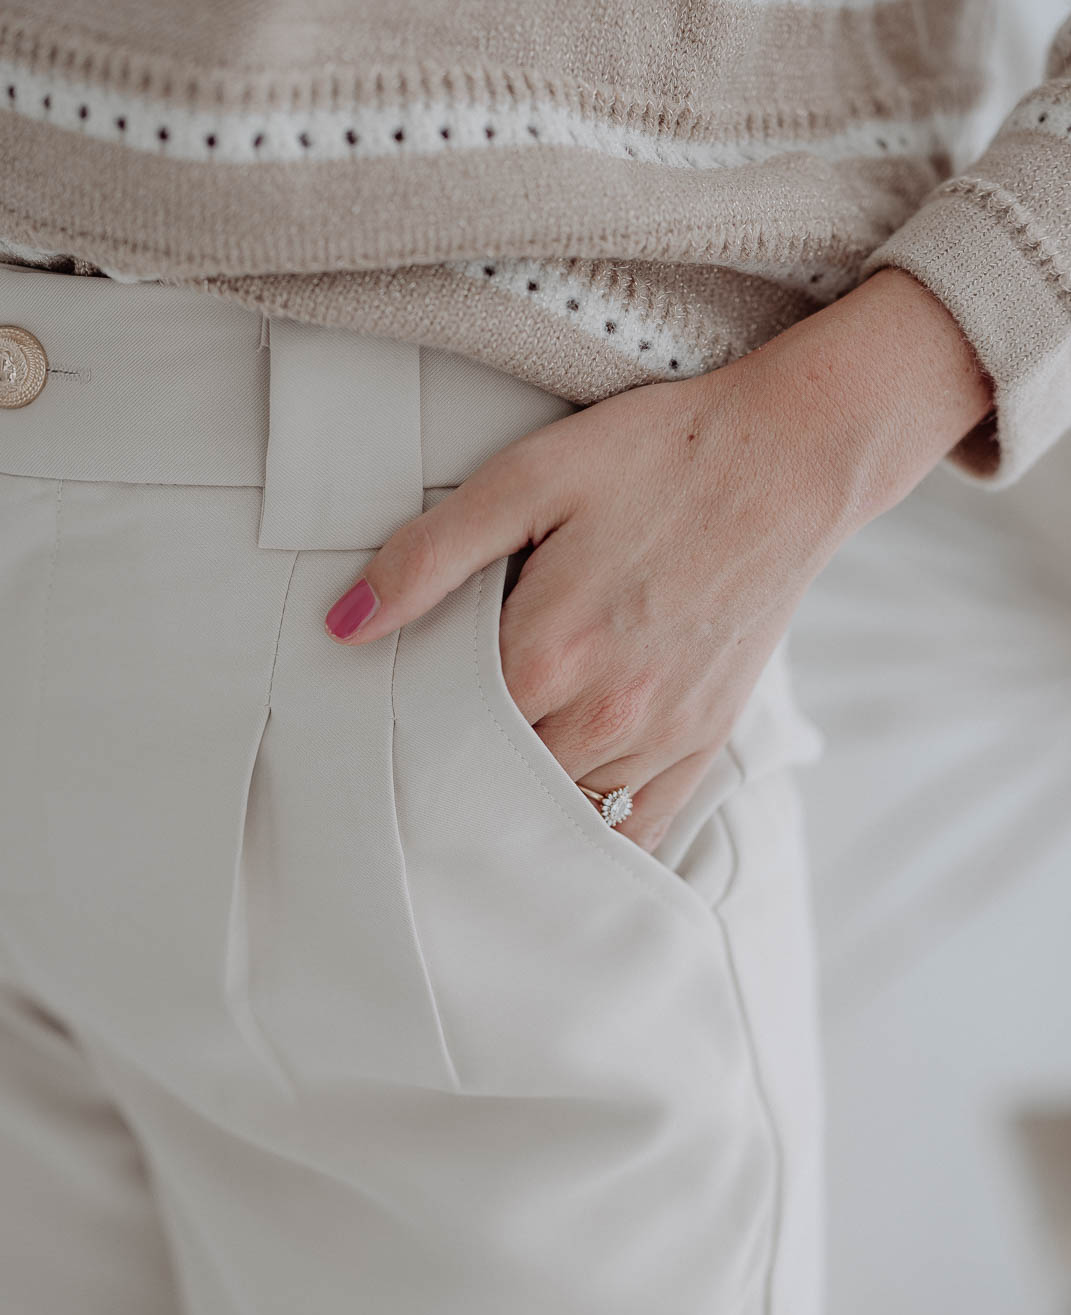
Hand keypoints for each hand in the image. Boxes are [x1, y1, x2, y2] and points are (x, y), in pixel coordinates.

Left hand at [325, 269, 992, 852]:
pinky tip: (565, 818)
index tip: (388, 727)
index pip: (445, 735)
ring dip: (523, 801)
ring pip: (564, 809)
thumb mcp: (529, 478)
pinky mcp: (707, 740)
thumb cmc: (659, 458)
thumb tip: (343, 627)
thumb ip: (430, 556)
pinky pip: (641, 827)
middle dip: (461, 772)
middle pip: (499, 782)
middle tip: (428, 756)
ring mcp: (663, 736)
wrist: (791, 460)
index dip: (410, 730)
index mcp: (549, 653)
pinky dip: (596, 830)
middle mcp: (607, 714)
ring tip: (490, 779)